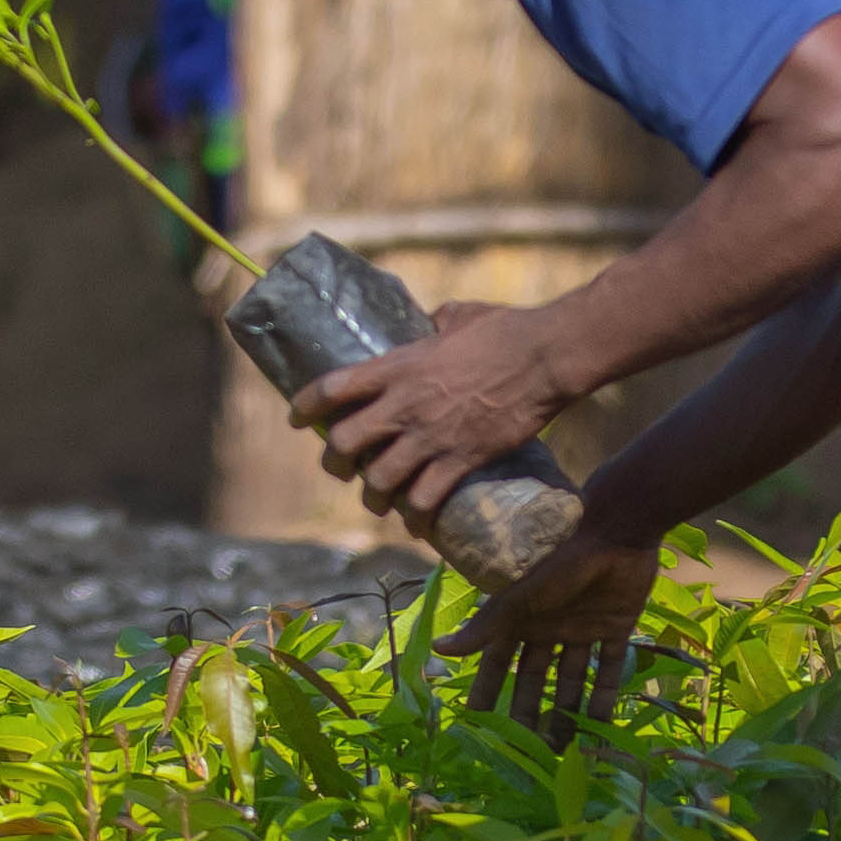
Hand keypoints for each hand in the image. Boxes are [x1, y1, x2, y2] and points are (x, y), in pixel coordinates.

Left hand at [294, 297, 566, 522]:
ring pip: (379, 481)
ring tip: (378, 501)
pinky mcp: (460, 460)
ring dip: (373, 497)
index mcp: (397, 366)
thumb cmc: (505, 329)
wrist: (544, 357)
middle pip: (343, 443)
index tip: (296, 416)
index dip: (305, 405)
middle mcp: (403, 404)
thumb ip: (437, 322)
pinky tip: (417, 525)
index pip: (332, 388)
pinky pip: (425, 500)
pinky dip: (417, 518)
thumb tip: (433, 323)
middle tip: (340, 467)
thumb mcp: (459, 316)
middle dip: (334, 461)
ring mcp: (430, 437)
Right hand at [432, 510, 654, 738]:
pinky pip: (609, 667)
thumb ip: (485, 625)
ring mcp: (582, 627)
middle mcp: (549, 626)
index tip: (478, 725)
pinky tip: (602, 727)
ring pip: (570, 678)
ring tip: (562, 749)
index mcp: (522, 617)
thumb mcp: (519, 596)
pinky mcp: (616, 626)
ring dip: (566, 711)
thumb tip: (438, 648)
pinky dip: (606, 695)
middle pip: (534, 678)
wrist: (615, 528)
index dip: (488, 691)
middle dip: (528, 712)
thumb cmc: (560, 558)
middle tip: (525, 752)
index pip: (499, 663)